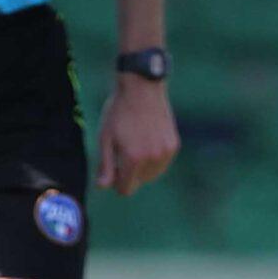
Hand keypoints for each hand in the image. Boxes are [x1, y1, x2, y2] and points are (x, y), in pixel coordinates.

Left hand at [95, 74, 178, 195]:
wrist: (142, 89)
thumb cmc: (118, 113)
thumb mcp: (105, 139)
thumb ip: (105, 166)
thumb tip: (104, 187)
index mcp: (134, 159)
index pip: (126, 189)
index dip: (115, 182)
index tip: (111, 168)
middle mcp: (153, 158)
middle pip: (139, 182)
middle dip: (128, 173)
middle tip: (120, 151)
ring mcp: (166, 152)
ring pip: (152, 174)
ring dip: (142, 167)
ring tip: (132, 145)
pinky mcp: (174, 144)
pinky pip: (162, 163)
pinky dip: (153, 159)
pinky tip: (144, 141)